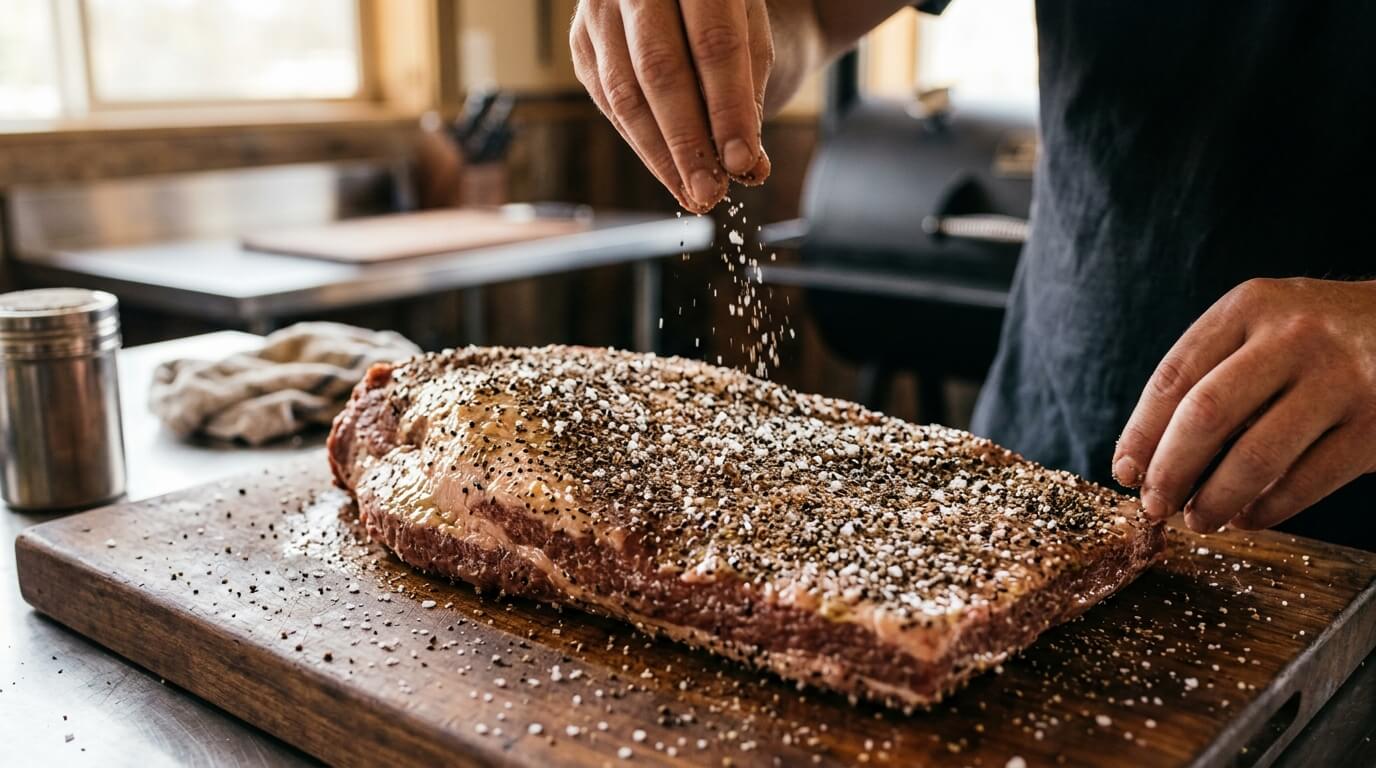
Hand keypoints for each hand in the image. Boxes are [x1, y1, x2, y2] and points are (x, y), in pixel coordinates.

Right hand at [570, 0, 773, 212]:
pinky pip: (608, 102)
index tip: (743, 161)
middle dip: (687, 142)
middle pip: (660, 71)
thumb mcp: (749, 33)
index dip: (728, 108)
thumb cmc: (720, 11)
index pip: (713, 45)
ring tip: (692, 193)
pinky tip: (668, 171)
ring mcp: (600, 10)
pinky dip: (640, 143)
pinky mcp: (581, 41)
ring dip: (660, 154)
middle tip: (710, 192)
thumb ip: (748, 93)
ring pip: (624, 93)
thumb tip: (749, 167)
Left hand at [1113, 277, 1375, 532]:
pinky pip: (1306, 481)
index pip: (1174, 377)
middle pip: (1206, 415)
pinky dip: (1267, 508)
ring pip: (1256, 456)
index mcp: (1251, 307)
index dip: (1141, 432)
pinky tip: (1246, 516)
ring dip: (1215, 499)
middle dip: (1170, 470)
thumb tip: (1145, 460)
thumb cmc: (1320, 336)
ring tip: (1198, 519)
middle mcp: (1295, 336)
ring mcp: (1342, 380)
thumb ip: (1211, 375)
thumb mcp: (1264, 326)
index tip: (1125, 472)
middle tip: (1154, 504)